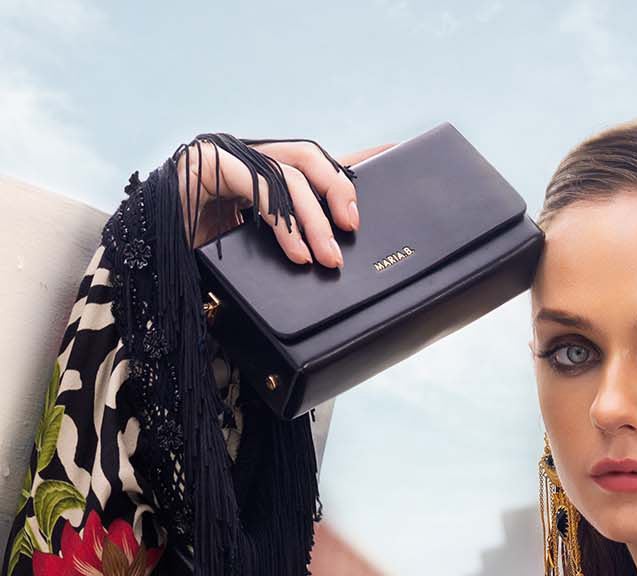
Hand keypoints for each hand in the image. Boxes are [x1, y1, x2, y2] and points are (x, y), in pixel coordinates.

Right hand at [175, 134, 391, 266]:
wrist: (155, 271)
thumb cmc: (210, 266)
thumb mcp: (266, 255)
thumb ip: (298, 242)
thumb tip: (340, 255)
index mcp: (265, 175)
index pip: (319, 162)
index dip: (355, 162)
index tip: (394, 156)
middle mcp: (248, 158)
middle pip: (308, 158)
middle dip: (338, 191)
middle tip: (353, 229)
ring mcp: (226, 157)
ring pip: (287, 173)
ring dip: (314, 219)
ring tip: (327, 259)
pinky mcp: (206, 166)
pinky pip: (258, 186)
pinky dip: (283, 222)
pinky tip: (296, 252)